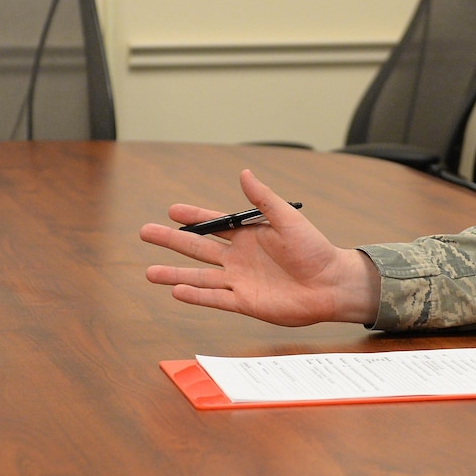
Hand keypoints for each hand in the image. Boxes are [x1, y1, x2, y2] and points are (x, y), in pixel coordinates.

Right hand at [141, 170, 380, 325]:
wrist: (330, 285)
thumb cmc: (314, 250)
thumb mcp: (288, 220)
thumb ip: (263, 200)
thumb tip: (244, 173)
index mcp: (248, 235)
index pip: (213, 224)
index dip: (193, 217)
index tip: (171, 210)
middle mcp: (238, 258)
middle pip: (198, 249)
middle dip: (171, 241)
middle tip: (145, 232)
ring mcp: (239, 281)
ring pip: (200, 277)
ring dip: (175, 274)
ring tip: (149, 272)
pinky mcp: (245, 302)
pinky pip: (215, 298)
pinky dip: (196, 296)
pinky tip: (176, 291)